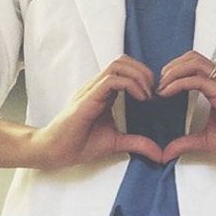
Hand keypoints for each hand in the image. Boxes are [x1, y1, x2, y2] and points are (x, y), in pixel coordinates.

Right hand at [30, 55, 161, 167]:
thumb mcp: (116, 143)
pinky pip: (110, 80)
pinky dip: (130, 84)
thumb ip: (138, 143)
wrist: (56, 151)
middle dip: (144, 71)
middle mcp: (98, 87)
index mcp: (104, 93)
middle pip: (123, 61)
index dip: (143, 76)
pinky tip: (140, 99)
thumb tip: (159, 154)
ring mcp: (92, 90)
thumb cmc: (79, 144)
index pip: (125, 69)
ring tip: (147, 94)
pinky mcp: (88, 98)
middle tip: (154, 91)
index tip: (154, 96)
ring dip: (138, 75)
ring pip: (118, 65)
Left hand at [157, 50, 215, 162]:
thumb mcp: (206, 141)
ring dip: (172, 71)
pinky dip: (178, 83)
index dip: (173, 73)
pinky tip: (167, 92)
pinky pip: (197, 79)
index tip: (159, 90)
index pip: (193, 66)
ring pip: (194, 62)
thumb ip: (185, 143)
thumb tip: (166, 153)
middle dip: (170, 66)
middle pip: (191, 57)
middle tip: (157, 83)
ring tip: (161, 86)